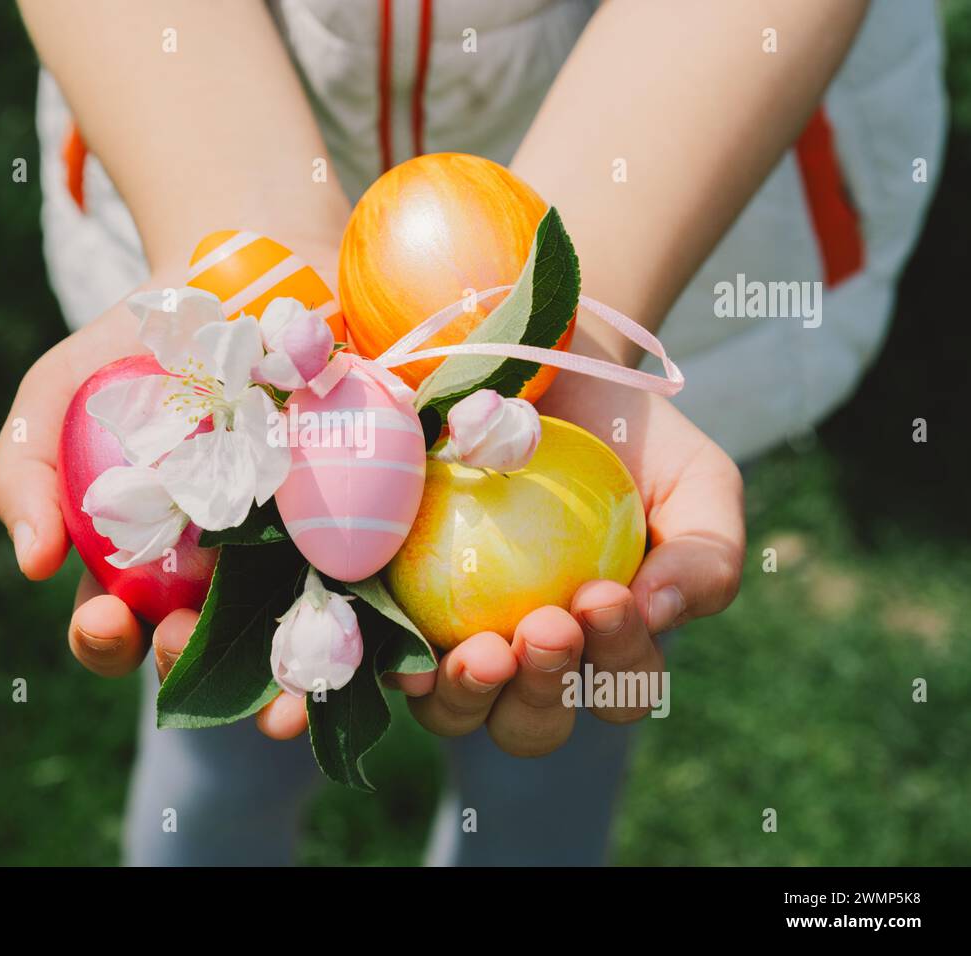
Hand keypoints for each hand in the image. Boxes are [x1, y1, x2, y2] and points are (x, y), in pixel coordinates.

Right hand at [0, 241, 340, 739]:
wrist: (251, 273)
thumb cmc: (144, 338)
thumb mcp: (60, 390)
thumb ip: (26, 470)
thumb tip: (32, 564)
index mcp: (141, 561)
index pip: (113, 628)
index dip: (103, 640)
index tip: (106, 620)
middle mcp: (218, 576)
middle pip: (202, 651)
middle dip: (187, 665)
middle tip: (184, 637)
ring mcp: (295, 558)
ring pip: (289, 646)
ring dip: (285, 688)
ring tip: (285, 702)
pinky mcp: (367, 530)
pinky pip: (374, 593)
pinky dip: (376, 632)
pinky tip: (377, 651)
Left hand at [391, 364, 745, 755]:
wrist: (541, 365)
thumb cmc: (626, 432)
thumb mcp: (692, 479)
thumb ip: (705, 552)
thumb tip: (659, 612)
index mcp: (606, 644)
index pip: (621, 686)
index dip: (618, 659)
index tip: (601, 594)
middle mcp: (528, 657)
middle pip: (534, 721)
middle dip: (543, 693)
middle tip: (543, 629)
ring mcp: (454, 640)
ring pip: (456, 712)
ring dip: (468, 698)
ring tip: (478, 654)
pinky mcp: (391, 610)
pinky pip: (382, 661)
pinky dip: (384, 676)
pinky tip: (392, 670)